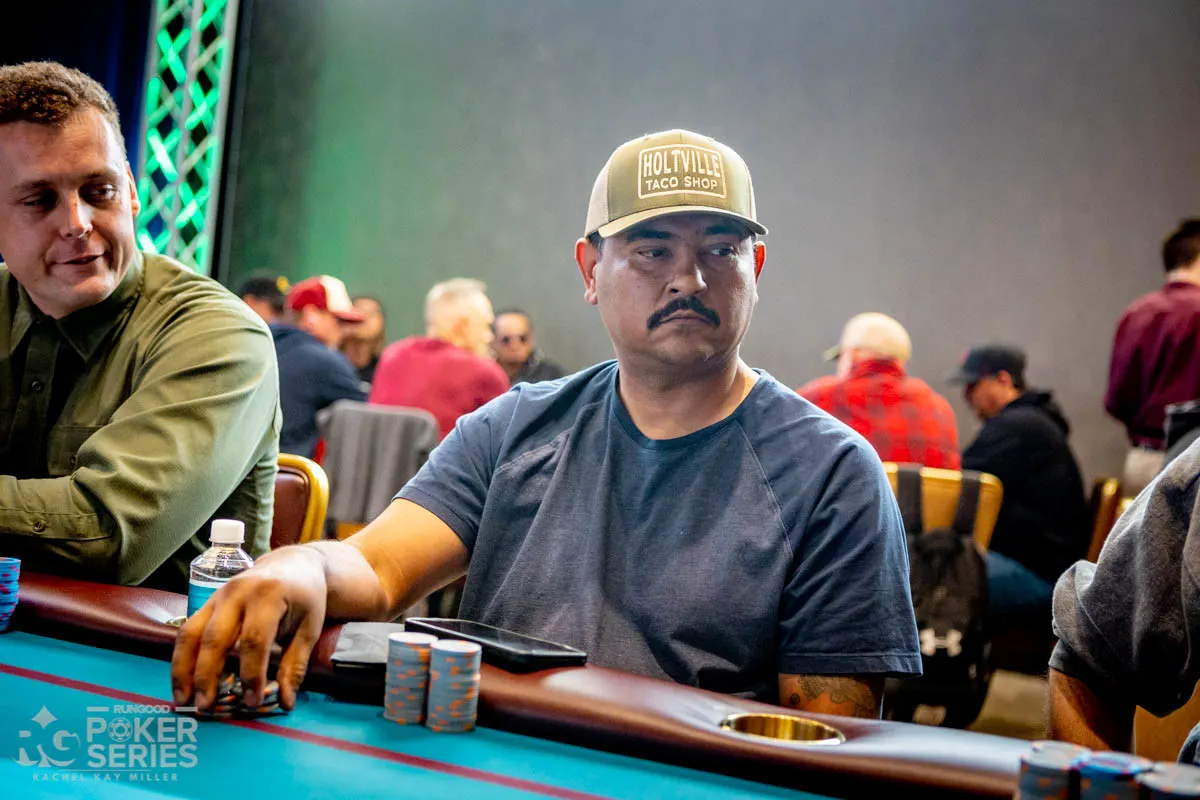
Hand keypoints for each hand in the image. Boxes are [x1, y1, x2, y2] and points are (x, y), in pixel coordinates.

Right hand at [171, 546, 327, 710]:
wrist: (293, 565)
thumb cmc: (304, 597)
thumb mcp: (309, 628)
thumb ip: (295, 664)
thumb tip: (285, 703)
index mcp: (269, 595)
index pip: (254, 639)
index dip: (251, 673)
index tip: (252, 701)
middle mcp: (238, 592)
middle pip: (215, 637)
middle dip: (207, 675)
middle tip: (206, 706)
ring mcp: (218, 595)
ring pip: (192, 633)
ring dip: (183, 669)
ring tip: (184, 699)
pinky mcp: (207, 601)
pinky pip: (187, 630)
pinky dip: (181, 657)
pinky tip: (182, 681)